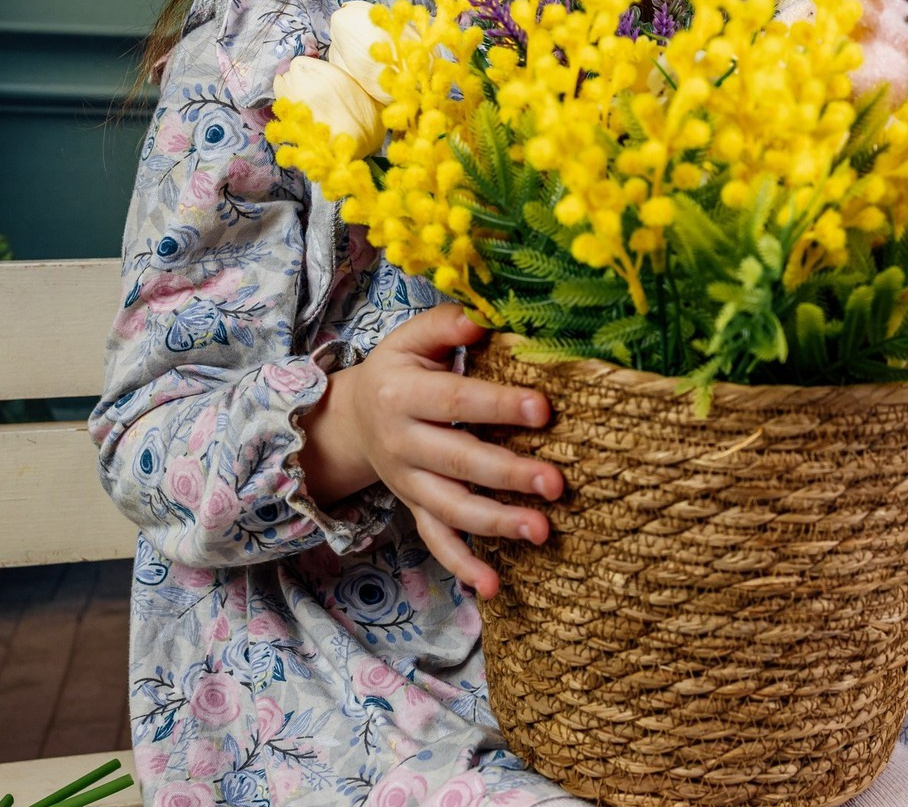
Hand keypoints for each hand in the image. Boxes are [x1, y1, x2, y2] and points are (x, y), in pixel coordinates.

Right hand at [301, 304, 564, 598]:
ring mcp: (408, 483)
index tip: (544, 409)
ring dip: (497, 523)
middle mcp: (402, 443)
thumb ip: (446, 324)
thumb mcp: (411, 338)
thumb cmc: (398, 370)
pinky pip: (436, 542)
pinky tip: (494, 587)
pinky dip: (462, 566)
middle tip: (556, 483)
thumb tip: (482, 320)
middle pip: (459, 461)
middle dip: (508, 474)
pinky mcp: (414, 508)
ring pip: (452, 509)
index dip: (498, 405)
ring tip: (543, 531)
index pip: (456, 400)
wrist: (351, 418)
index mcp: (402, 394)